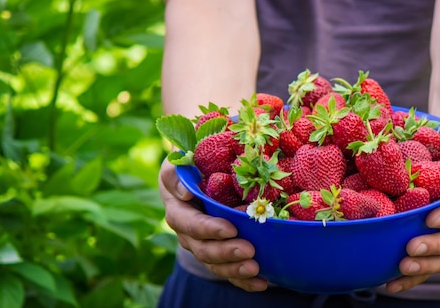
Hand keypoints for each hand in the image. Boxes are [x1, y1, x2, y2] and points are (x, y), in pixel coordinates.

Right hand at [158, 158, 268, 291]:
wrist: (202, 171)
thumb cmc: (195, 160)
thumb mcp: (184, 157)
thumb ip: (180, 168)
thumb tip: (186, 193)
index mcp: (177, 206)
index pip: (187, 222)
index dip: (207, 228)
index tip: (230, 228)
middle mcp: (186, 230)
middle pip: (200, 247)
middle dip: (225, 251)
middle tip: (249, 250)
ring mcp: (201, 244)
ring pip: (213, 263)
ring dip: (234, 268)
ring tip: (255, 268)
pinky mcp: (217, 253)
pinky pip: (227, 271)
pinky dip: (243, 280)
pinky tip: (262, 282)